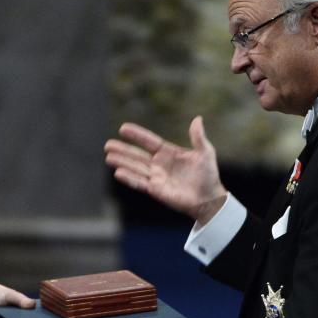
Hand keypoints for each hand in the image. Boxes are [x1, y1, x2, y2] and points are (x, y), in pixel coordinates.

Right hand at [104, 116, 226, 223]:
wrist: (209, 198)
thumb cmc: (208, 175)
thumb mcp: (205, 152)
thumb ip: (198, 137)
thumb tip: (197, 119)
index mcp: (168, 153)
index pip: (149, 141)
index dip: (137, 135)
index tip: (123, 128)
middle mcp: (159, 164)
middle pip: (137, 155)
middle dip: (122, 150)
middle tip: (107, 144)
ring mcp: (156, 178)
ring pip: (135, 168)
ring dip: (122, 163)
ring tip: (108, 157)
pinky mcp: (156, 190)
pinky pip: (140, 183)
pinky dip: (129, 179)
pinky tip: (118, 173)